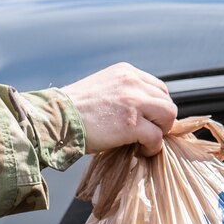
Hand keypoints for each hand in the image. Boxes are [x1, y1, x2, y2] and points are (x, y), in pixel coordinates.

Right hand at [60, 62, 176, 155]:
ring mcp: (134, 101)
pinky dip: (152, 147)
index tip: (147, 121)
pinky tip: (140, 151)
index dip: (156, 108)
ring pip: (168, 116)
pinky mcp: (131, 123)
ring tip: (144, 142)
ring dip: (160, 132)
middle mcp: (133, 82)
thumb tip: (141, 113)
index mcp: (125, 72)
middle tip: (147, 134)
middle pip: (167, 102)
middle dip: (160, 121)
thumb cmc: (72, 110)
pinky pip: (156, 137)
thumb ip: (122, 93)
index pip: (158, 88)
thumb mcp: (101, 88)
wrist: (55, 119)